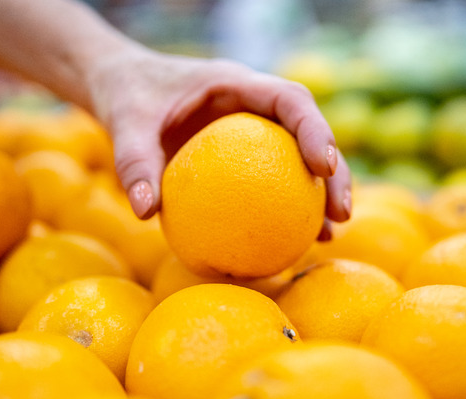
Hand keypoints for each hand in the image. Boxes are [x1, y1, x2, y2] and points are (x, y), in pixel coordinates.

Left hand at [85, 46, 351, 236]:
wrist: (124, 88)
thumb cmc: (127, 96)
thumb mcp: (124, 122)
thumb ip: (133, 161)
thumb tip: (144, 212)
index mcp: (236, 84)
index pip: (290, 100)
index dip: (315, 130)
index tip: (324, 167)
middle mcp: (255, 107)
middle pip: (309, 134)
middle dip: (334, 172)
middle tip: (341, 214)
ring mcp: (254, 132)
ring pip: (300, 161)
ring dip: (320, 196)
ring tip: (328, 235)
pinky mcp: (244, 156)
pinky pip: (272, 182)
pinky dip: (283, 210)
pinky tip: (287, 246)